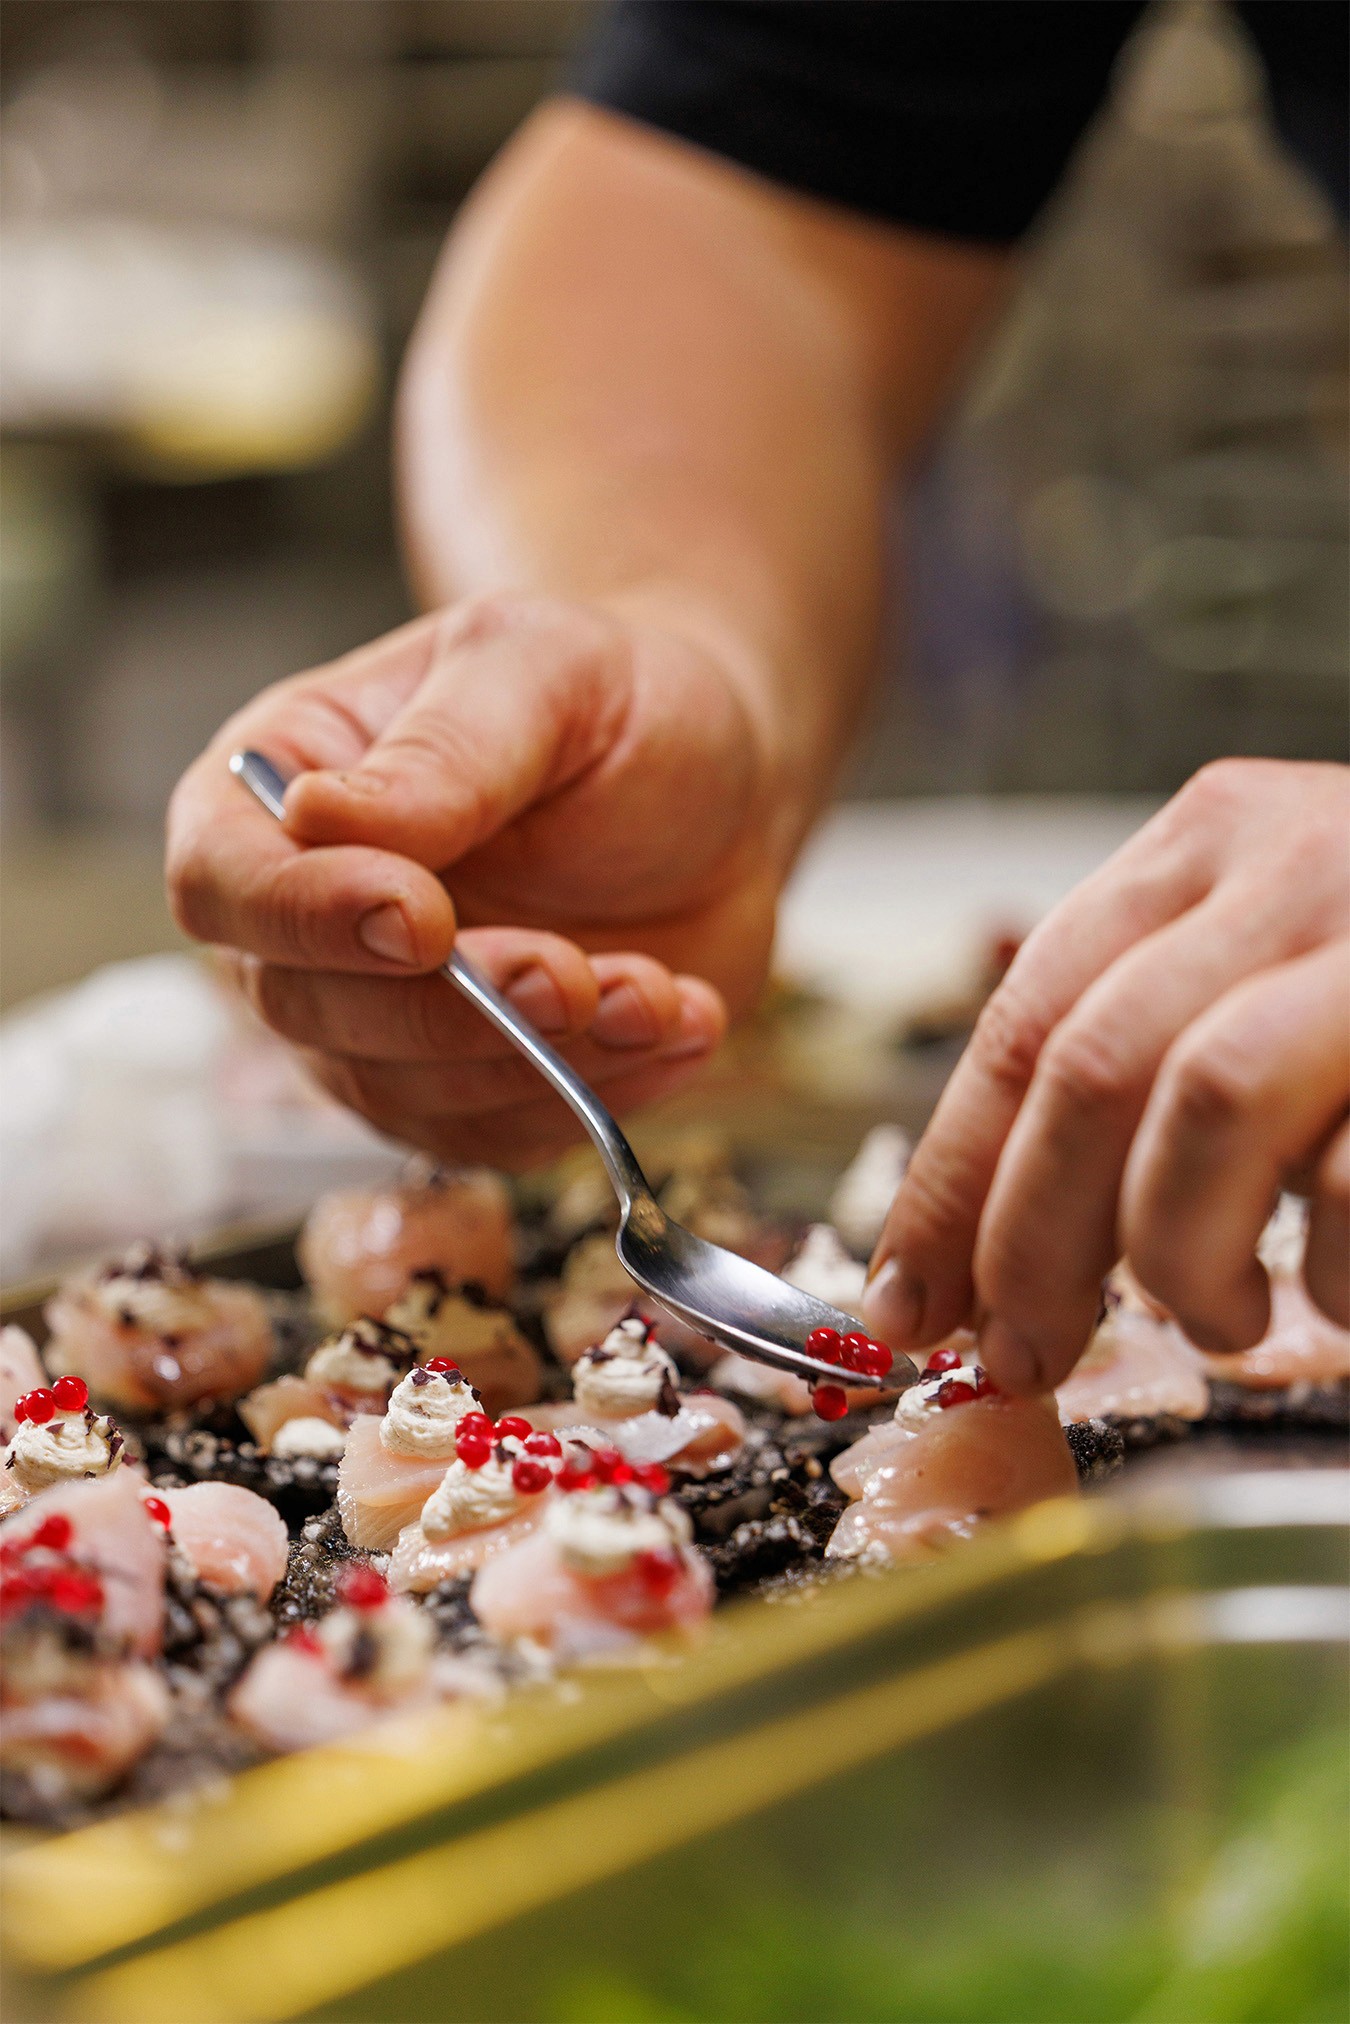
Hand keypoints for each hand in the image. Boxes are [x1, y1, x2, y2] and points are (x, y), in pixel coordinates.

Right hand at [168, 590, 788, 1165]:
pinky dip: (597, 1099)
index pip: (224, 882)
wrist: (717, 787)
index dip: (306, 917)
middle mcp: (308, 920)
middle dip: (451, 1010)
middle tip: (573, 973)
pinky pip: (498, 1136)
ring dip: (538, 1064)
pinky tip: (678, 1024)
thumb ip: (445, 748)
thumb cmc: (612, 702)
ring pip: (403, 1093)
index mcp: (278, 788)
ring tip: (657, 993)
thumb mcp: (543, 674)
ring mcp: (382, 1016)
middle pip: (308, 1009)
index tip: (423, 920)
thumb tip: (318, 816)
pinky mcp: (471, 1087)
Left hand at [864, 760, 1349, 1388]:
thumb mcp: (1267, 965)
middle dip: (1031, 1246)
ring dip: (1177, 1255)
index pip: (1022, 1018)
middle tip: (1024, 1358)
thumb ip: (1147, 1052)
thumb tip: (985, 1250)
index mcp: (1209, 841)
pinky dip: (1330, 1270)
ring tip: (1216, 1323)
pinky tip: (1334, 1300)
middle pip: (1090, 1068)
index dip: (950, 1180)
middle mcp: (1298, 861)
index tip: (905, 1304)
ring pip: (1206, 1103)